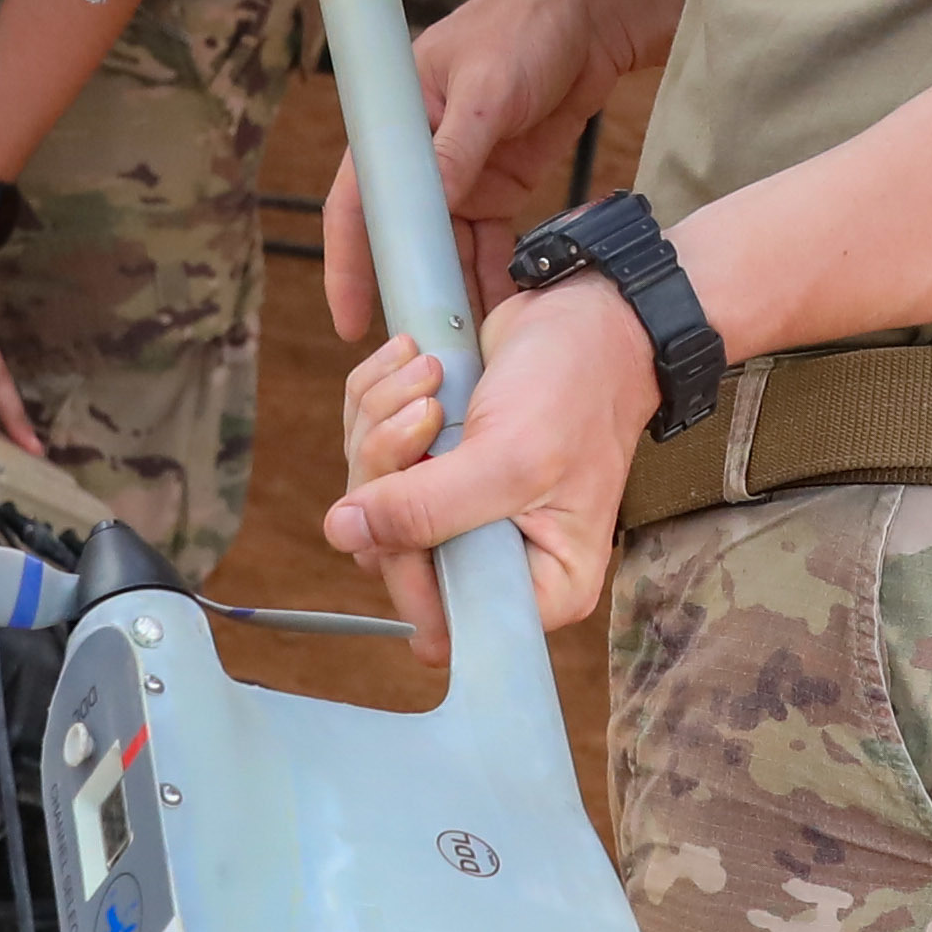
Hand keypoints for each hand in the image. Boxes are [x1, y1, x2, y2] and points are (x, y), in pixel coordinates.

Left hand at [318, 277, 655, 663]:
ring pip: (367, 494)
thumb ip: (427, 510)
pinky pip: (367, 443)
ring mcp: (456, 506)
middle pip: (387, 552)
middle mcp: (495, 554)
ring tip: (431, 378)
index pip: (441, 622)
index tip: (410, 500)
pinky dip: (378, 397)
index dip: (407, 565)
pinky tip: (418, 363)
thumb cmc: (577, 388)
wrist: (585, 310)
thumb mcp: (510, 459)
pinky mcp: (430, 458)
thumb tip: (346, 534)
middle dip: (388, 472)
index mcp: (539, 583)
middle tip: (428, 415)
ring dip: (381, 422)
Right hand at [319, 0, 639, 343]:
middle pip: (402, 238)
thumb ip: (456, 147)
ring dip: (454, 294)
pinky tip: (502, 316)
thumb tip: (430, 204)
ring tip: (463, 349)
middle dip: (406, 293)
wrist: (590, 14)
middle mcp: (419, 156)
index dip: (347, 264)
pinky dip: (493, 278)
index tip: (350, 321)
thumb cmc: (526, 28)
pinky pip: (488, 244)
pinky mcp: (499, 186)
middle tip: (415, 354)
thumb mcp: (488, 87)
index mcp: (395, 124)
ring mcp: (460, 175)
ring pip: (447, 250)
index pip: (358, 204)